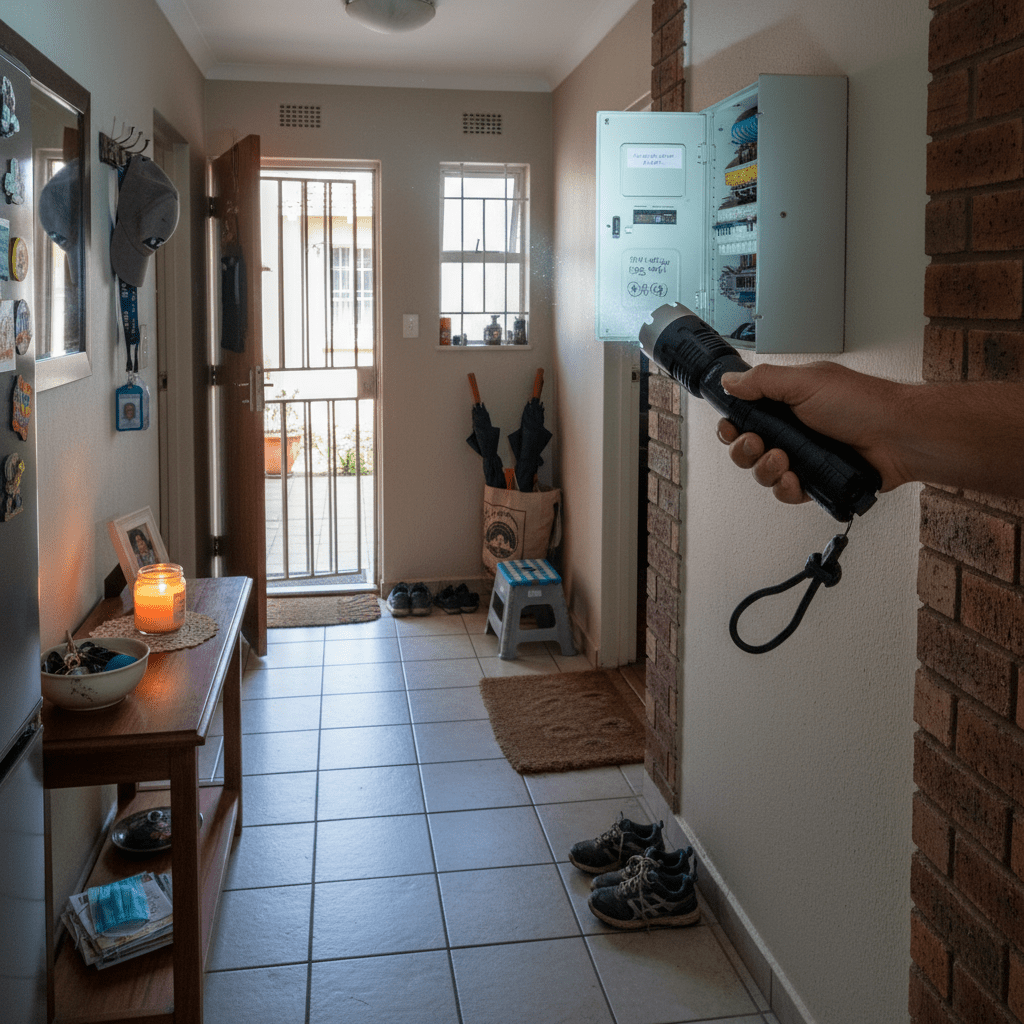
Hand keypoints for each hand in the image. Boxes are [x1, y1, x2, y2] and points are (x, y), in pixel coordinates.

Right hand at [714, 362, 903, 503]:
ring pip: (763, 473)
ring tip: (784, 460)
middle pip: (748, 448)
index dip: (733, 425)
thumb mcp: (806, 382)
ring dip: (765, 470)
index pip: (745, 416)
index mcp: (787, 403)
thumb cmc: (863, 403)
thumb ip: (763, 381)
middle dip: (745, 450)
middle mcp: (793, 430)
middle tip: (759, 443)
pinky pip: (786, 493)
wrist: (900, 436)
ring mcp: (804, 457)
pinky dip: (786, 489)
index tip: (732, 427)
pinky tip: (796, 480)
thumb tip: (729, 381)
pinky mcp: (816, 481)